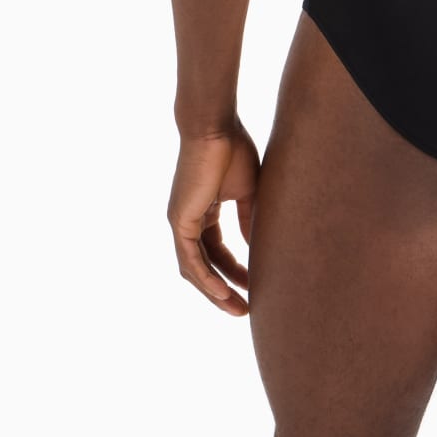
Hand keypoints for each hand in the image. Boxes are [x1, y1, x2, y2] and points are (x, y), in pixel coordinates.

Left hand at [167, 122, 260, 315]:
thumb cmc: (233, 148)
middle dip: (224, 290)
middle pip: (205, 266)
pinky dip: (206, 279)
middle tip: (245, 310)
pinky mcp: (180, 221)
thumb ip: (248, 218)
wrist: (215, 127)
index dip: (235, 270)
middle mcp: (188, 220)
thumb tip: (254, 244)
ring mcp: (182, 222)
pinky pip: (191, 260)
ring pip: (195, 269)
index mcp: (204, 211)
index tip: (256, 284)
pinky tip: (221, 294)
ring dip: (215, 292)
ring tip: (238, 309)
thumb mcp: (247, 190)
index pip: (218, 251)